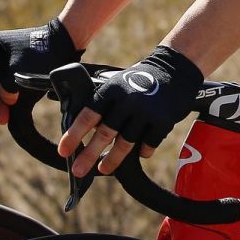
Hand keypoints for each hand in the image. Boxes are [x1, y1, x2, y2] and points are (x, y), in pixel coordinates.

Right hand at [0, 18, 80, 125]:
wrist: (65, 39)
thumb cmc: (42, 53)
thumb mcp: (20, 74)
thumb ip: (6, 91)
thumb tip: (4, 107)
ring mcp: (2, 52)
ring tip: (3, 120)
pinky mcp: (13, 57)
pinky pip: (3, 78)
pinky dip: (4, 93)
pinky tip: (8, 108)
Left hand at [58, 46, 203, 176]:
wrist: (176, 69)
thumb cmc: (142, 78)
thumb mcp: (119, 83)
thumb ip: (106, 104)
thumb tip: (88, 130)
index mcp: (112, 90)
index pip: (88, 115)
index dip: (74, 135)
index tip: (63, 151)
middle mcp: (128, 101)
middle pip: (104, 133)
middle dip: (89, 155)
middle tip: (78, 170)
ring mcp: (146, 111)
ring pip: (125, 142)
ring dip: (113, 159)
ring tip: (104, 169)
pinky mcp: (163, 120)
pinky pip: (148, 143)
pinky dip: (143, 151)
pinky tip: (140, 153)